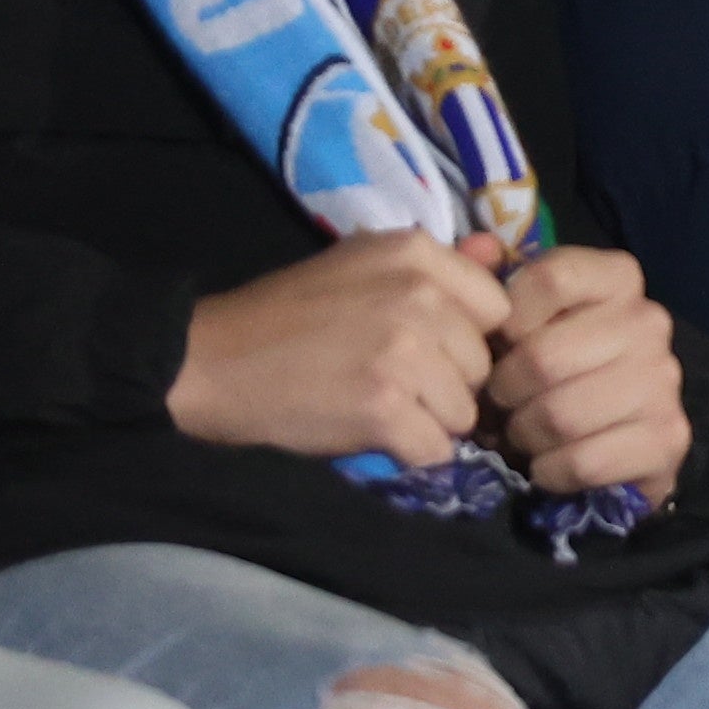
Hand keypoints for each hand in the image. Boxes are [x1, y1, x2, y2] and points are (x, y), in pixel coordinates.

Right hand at [168, 230, 510, 468]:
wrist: (210, 362)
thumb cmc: (287, 314)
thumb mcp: (363, 265)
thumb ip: (438, 264)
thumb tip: (498, 255)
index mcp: (419, 255)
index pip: (496, 309)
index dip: (470, 338)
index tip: (436, 351)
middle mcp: (421, 297)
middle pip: (483, 364)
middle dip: (449, 384)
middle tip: (394, 384)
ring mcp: (405, 353)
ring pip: (464, 412)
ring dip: (429, 421)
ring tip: (379, 408)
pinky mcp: (384, 409)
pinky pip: (435, 449)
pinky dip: (409, 454)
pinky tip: (373, 436)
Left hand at [483, 241, 686, 502]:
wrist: (613, 438)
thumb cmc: (552, 370)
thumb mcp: (519, 322)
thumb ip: (489, 282)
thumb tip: (477, 246)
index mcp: (617, 279)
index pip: (550, 277)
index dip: (507, 319)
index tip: (502, 344)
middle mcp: (650, 320)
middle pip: (542, 358)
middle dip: (504, 394)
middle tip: (503, 405)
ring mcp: (665, 379)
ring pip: (559, 415)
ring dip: (525, 435)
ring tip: (525, 434)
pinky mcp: (668, 437)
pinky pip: (584, 460)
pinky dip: (551, 471)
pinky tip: (552, 464)